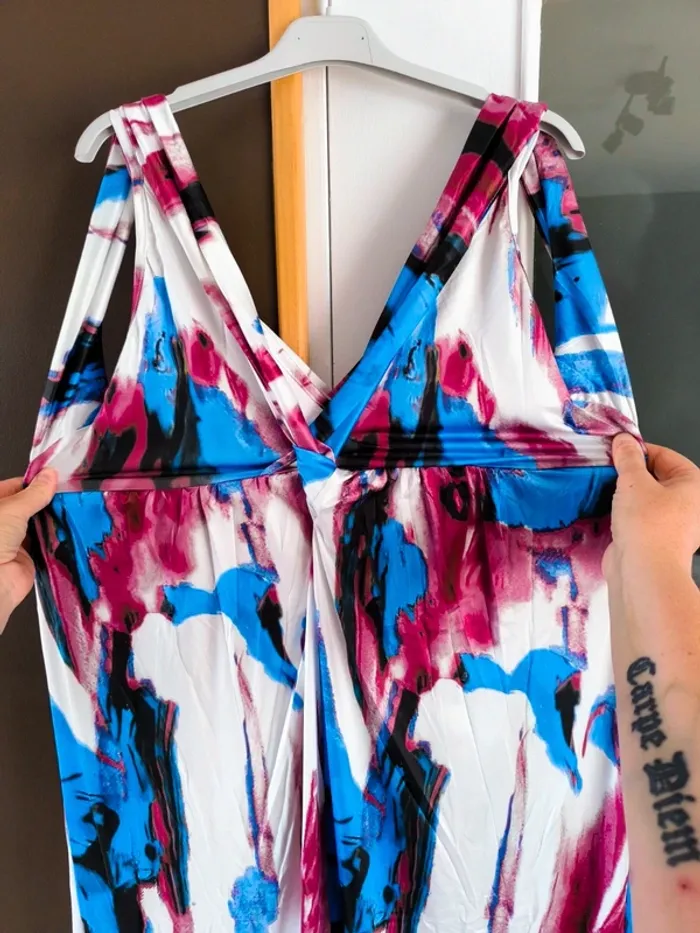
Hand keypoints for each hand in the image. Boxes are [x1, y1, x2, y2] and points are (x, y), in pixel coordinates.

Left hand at [0, 470, 56, 633]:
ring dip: (54, 521)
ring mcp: (15, 541)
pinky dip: (57, 540)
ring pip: (39, 525)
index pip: (16, 487)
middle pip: (30, 507)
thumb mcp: (12, 509)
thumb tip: (50, 475)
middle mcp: (3, 523)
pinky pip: (46, 545)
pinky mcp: (29, 559)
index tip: (57, 478)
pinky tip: (71, 531)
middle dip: (48, 502)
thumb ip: (34, 493)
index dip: (35, 482)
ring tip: (75, 510)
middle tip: (70, 494)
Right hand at [606, 434, 699, 578]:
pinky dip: (622, 513)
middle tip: (608, 469)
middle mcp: (689, 504)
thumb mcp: (633, 480)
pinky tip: (607, 512)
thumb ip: (627, 457)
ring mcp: (672, 524)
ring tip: (605, 490)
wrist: (644, 572)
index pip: (664, 455)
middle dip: (629, 473)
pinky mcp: (654, 539)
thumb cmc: (649, 526)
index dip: (638, 450)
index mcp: (693, 484)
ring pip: (644, 498)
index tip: (616, 448)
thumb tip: (623, 441)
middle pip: (654, 477)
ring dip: (624, 494)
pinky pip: (637, 518)